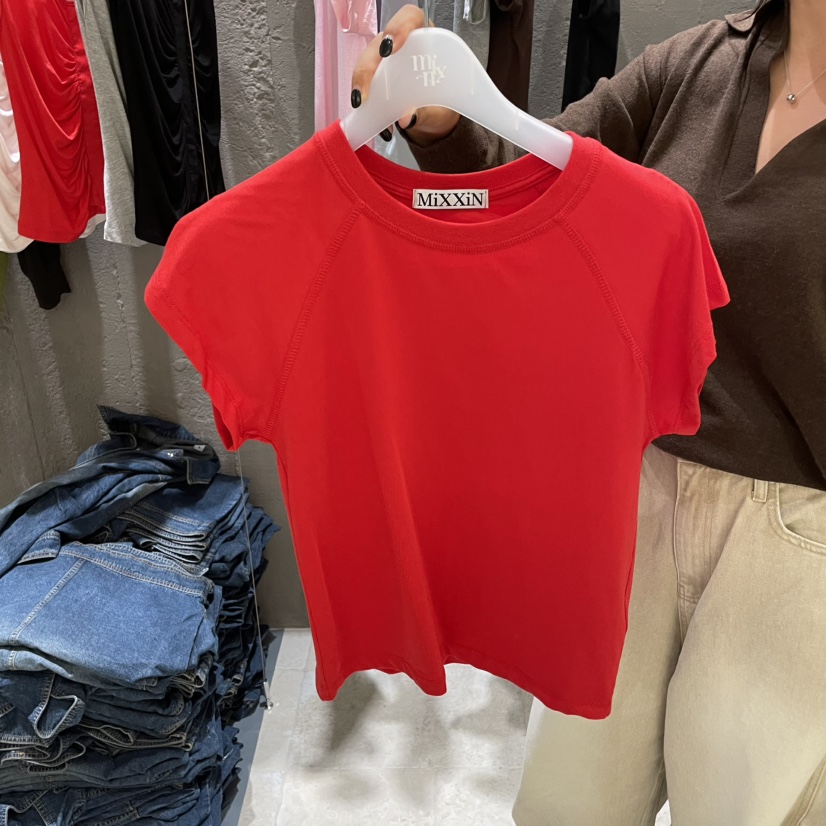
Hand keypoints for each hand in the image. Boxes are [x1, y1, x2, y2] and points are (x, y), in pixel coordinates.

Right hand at [351, 3, 460, 143]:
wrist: (436, 116)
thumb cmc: (441, 103)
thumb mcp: (438, 109)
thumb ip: (425, 112)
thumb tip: (406, 118)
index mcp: (426, 39)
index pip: (411, 18)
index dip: (398, 27)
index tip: (389, 49)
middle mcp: (403, 44)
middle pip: (380, 42)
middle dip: (369, 64)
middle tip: (366, 88)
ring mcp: (387, 59)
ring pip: (368, 60)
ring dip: (361, 80)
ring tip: (360, 102)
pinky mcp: (376, 74)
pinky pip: (365, 79)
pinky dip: (363, 94)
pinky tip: (363, 108)